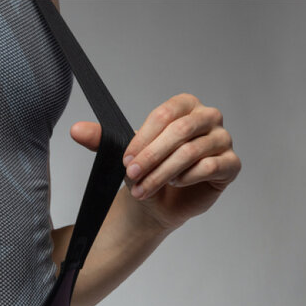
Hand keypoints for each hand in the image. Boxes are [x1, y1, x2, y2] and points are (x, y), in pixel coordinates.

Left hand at [70, 92, 241, 231]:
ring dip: (163, 173)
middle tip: (131, 174)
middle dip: (152, 156)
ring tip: (144, 188)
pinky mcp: (231, 165)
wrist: (159, 200)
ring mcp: (223, 140)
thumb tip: (75, 130)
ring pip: (192, 152)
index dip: (143, 139)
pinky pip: (211, 167)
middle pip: (181, 131)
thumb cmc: (147, 169)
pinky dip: (186, 178)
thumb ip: (100, 138)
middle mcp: (208, 118)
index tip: (125, 160)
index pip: (166, 114)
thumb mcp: (123, 152)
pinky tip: (173, 184)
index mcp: (185, 105)